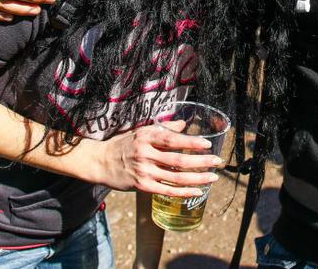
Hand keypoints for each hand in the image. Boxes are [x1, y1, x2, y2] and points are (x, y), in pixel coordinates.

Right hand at [91, 122, 221, 195]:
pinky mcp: (142, 186)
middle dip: (201, 161)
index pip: (173, 139)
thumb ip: (163, 128)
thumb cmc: (124, 144)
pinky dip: (184, 192)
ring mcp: (144, 171)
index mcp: (146, 137)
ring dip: (197, 178)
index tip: (207, 143)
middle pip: (178, 160)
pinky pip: (167, 190)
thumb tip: (184, 124)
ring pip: (175, 177)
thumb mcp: (142, 131)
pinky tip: (197, 191)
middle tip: (217, 161)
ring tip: (213, 177)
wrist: (100, 162)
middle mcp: (145, 154)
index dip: (191, 142)